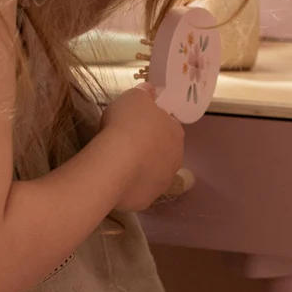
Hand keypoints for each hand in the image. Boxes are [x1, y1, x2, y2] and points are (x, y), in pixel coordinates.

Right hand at [99, 86, 183, 211]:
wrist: (115, 160)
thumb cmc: (127, 124)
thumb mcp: (134, 97)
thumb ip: (144, 93)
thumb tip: (149, 91)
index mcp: (175, 132)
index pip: (167, 125)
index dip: (151, 124)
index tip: (134, 123)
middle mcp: (175, 159)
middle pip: (161, 151)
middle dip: (147, 148)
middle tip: (125, 143)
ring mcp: (163, 182)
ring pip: (152, 173)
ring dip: (140, 168)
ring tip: (118, 162)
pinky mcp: (146, 200)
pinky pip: (137, 189)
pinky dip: (129, 185)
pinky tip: (115, 179)